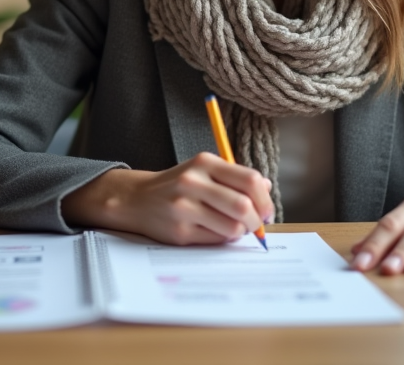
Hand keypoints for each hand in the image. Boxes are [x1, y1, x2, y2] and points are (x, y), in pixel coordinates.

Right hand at [62, 153, 273, 245]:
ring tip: (235, 228)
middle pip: (243, 206)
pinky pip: (216, 240)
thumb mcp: (204, 171)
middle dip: (256, 220)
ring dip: (241, 232)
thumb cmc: (178, 185)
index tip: (266, 210)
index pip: (249, 180)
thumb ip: (235, 177)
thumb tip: (266, 188)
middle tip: (256, 224)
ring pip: (232, 227)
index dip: (265, 199)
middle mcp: (193, 182)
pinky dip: (223, 239)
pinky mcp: (180, 231)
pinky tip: (216, 231)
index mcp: (204, 162)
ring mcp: (184, 208)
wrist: (137, 199)